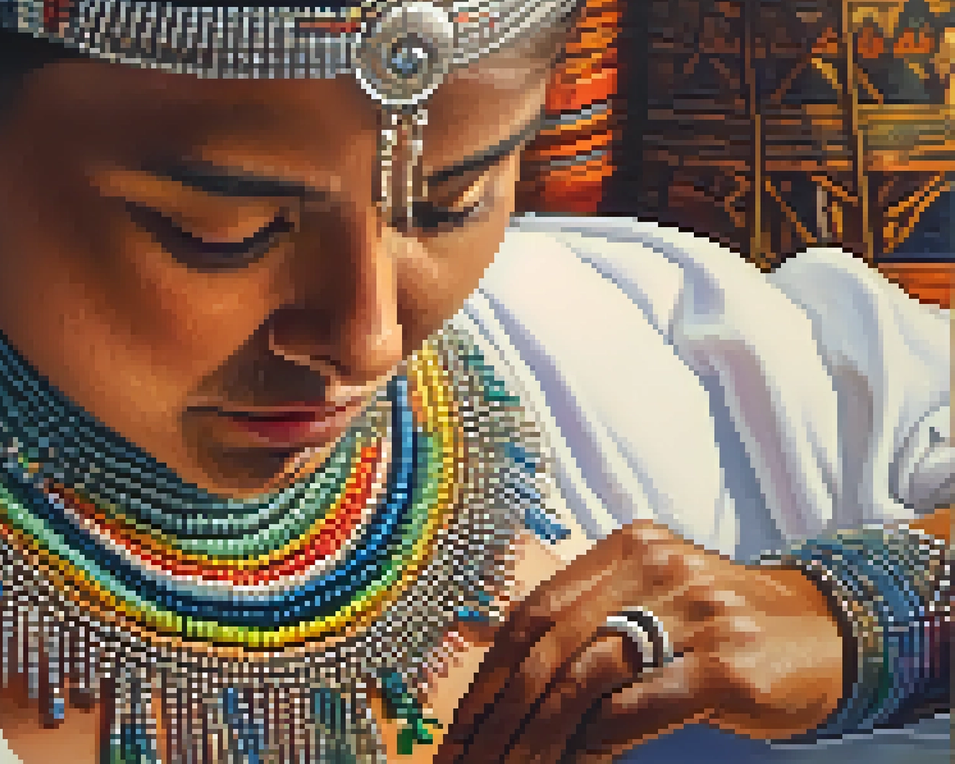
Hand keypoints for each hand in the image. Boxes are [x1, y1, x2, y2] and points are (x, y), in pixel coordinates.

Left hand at [434, 520, 847, 763]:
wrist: (831, 633)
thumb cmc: (721, 627)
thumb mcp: (651, 600)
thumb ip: (586, 617)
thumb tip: (496, 661)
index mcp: (628, 547)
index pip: (534, 611)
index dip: (488, 672)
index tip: (459, 724)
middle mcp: (656, 569)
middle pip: (550, 643)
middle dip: (501, 710)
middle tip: (472, 757)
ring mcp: (694, 614)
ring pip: (586, 676)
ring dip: (540, 734)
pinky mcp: (727, 664)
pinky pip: (637, 707)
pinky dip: (596, 741)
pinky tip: (572, 763)